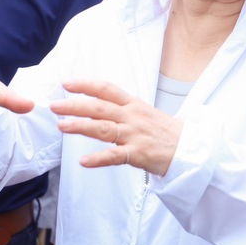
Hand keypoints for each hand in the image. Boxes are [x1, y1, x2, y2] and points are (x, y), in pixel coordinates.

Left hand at [50, 78, 181, 175]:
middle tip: (55, 106)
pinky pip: (115, 156)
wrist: (190, 149)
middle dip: (75, 105)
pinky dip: (98, 159)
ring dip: (80, 126)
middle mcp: (132, 116)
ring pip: (103, 128)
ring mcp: (135, 135)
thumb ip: (121, 108)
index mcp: (133, 104)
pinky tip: (83, 161)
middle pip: (99, 107)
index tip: (66, 83)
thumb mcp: (144, 112)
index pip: (106, 89)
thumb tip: (94, 106)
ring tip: (61, 126)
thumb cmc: (164, 132)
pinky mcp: (138, 154)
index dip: (85, 84)